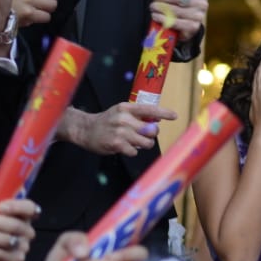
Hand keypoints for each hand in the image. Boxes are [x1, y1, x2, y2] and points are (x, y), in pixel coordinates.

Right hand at [60, 102, 176, 156]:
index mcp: (126, 108)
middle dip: (151, 135)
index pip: (149, 109)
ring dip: (143, 145)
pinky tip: (123, 147)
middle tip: (142, 135)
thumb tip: (158, 119)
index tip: (174, 116)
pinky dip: (132, 151)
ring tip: (133, 142)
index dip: (164, 112)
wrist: (85, 129)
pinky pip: (135, 151)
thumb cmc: (107, 121)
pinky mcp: (117, 144)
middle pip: (152, 130)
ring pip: (146, 143)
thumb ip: (138, 115)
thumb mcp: (121, 112)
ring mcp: (120, 132)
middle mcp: (124, 118)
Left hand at [147, 0, 208, 43]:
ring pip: (174, 10)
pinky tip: (155, 16)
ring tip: (153, 6)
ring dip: (159, 7)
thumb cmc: (176, 2)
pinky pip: (174, 22)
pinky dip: (162, 18)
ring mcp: (199, 16)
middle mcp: (202, 3)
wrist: (183, 25)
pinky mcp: (193, 27)